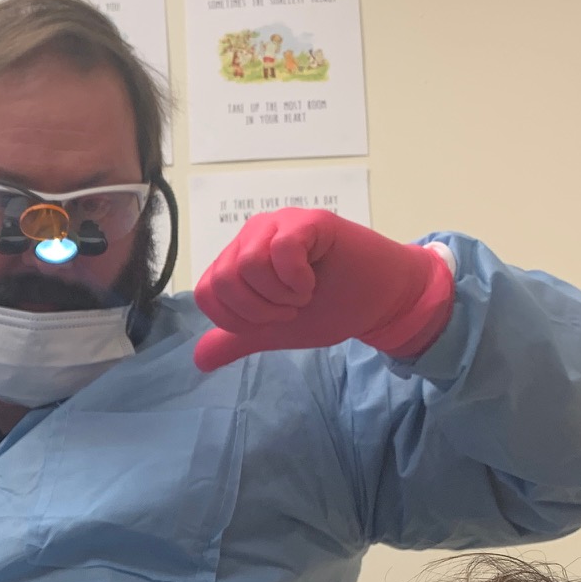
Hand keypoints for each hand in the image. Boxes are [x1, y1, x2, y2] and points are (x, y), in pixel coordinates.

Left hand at [191, 208, 455, 371]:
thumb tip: (199, 360)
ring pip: (248, 264)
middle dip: (258, 310)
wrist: (381, 301)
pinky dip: (296, 279)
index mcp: (240, 257)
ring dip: (279, 295)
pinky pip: (282, 250)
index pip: (207, 291)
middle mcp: (254, 234)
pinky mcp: (310, 220)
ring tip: (303, 295)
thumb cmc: (331, 307)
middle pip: (224, 279)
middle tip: (291, 308)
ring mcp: (280, 223)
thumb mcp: (277, 331)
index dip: (235, 319)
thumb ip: (238, 340)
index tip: (270, 320)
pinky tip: (312, 282)